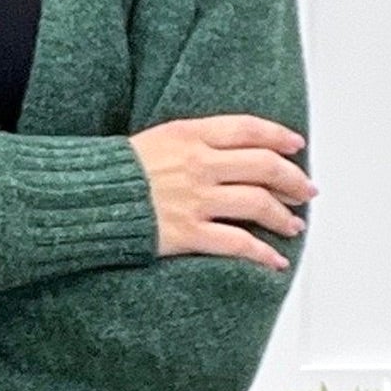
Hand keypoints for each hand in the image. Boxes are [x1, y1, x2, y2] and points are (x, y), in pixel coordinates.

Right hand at [127, 114, 314, 268]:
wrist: (85, 199)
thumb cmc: (115, 171)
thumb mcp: (156, 138)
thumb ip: (194, 141)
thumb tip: (229, 150)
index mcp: (190, 135)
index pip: (248, 129)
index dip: (279, 136)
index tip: (295, 145)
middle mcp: (199, 165)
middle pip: (263, 167)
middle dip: (293, 179)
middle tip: (305, 189)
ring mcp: (196, 200)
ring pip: (258, 204)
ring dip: (283, 217)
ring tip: (293, 224)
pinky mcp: (189, 233)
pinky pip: (238, 244)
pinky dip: (262, 254)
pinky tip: (275, 260)